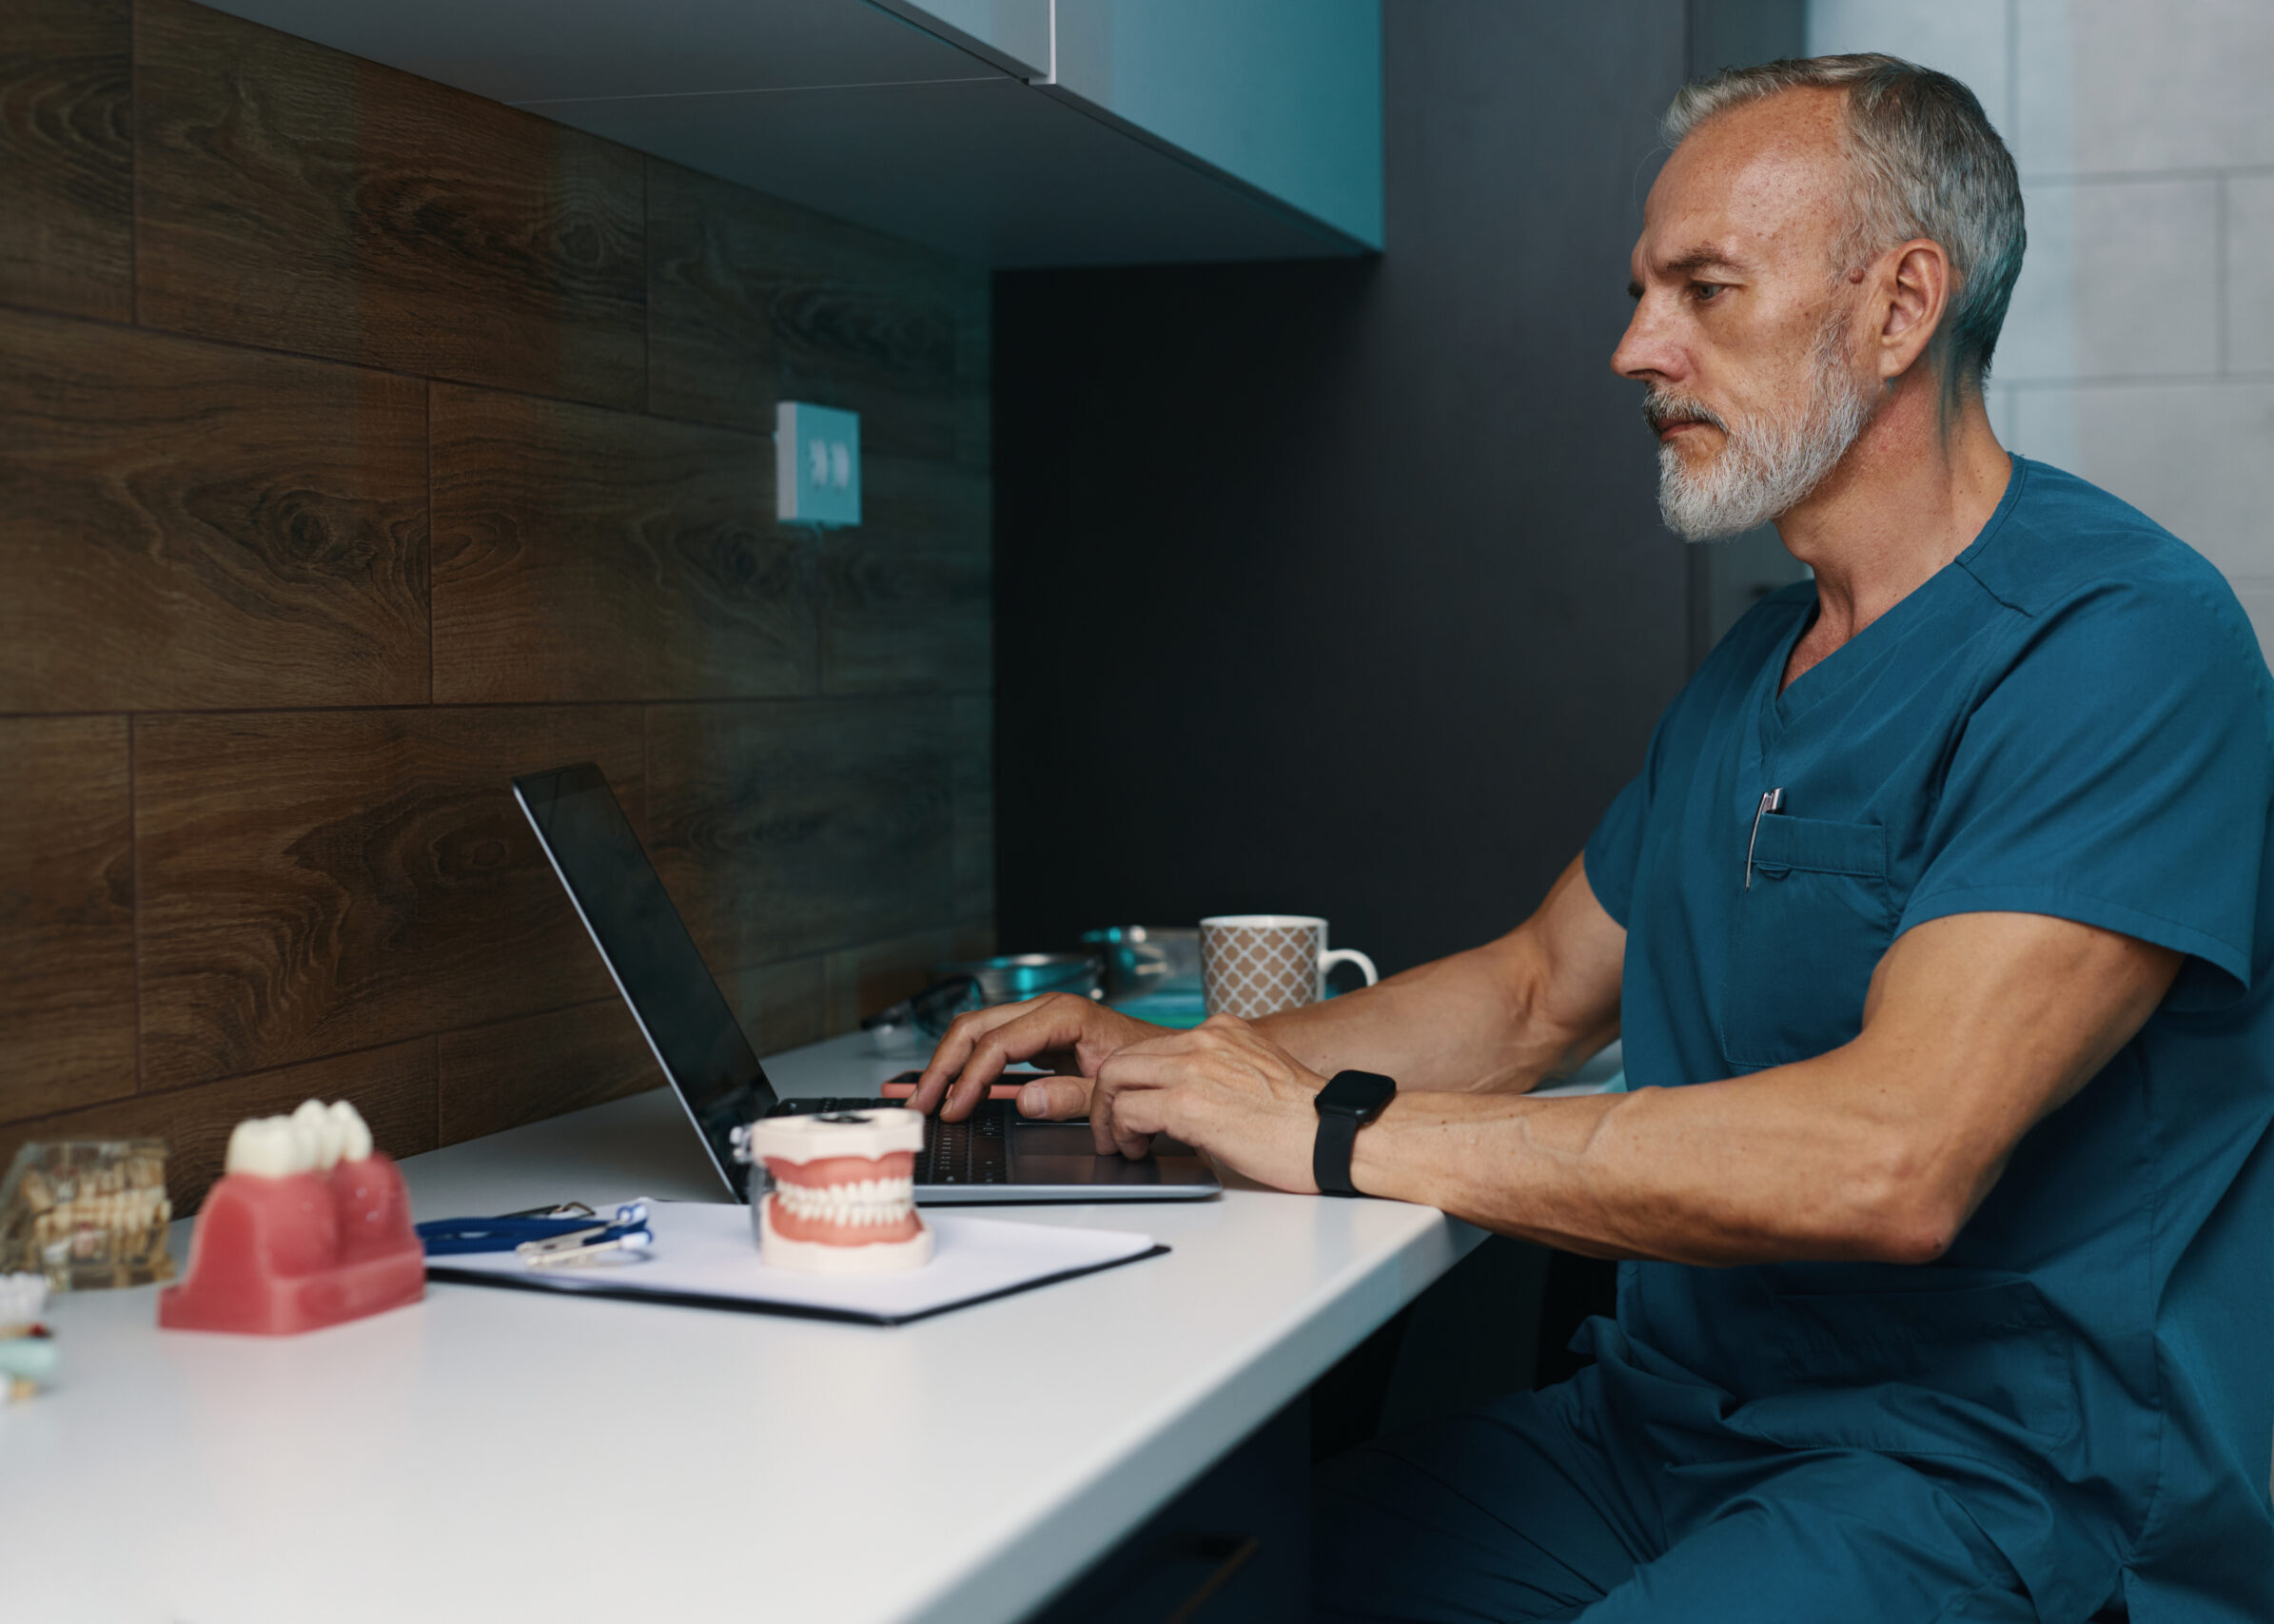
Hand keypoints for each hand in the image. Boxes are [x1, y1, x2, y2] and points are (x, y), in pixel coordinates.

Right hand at [906, 993, 1168, 1120]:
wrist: (1168, 1060)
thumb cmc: (1146, 1071)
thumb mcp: (1111, 1089)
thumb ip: (1069, 1096)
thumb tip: (1025, 1101)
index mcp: (1064, 1016)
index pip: (999, 1041)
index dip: (970, 1077)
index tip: (954, 1108)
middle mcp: (1047, 1010)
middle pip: (975, 1027)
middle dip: (943, 1064)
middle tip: (920, 1102)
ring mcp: (1040, 1019)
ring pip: (976, 1030)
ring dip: (947, 1063)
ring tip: (923, 1095)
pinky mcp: (1038, 1035)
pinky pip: (991, 1042)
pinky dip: (966, 1063)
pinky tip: (951, 1086)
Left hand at [1092, 1015, 1329, 1192]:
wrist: (1336, 1134)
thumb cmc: (1306, 1119)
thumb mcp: (1257, 1073)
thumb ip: (1218, 1072)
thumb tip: (1185, 1097)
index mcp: (1221, 1030)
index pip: (1152, 1046)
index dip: (1132, 1080)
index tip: (1130, 1103)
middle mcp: (1204, 1040)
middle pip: (1124, 1057)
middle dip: (1107, 1095)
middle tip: (1112, 1127)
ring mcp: (1194, 1068)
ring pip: (1116, 1079)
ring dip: (1109, 1115)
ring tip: (1122, 1143)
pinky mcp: (1189, 1104)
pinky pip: (1129, 1110)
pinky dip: (1122, 1133)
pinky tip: (1138, 1150)